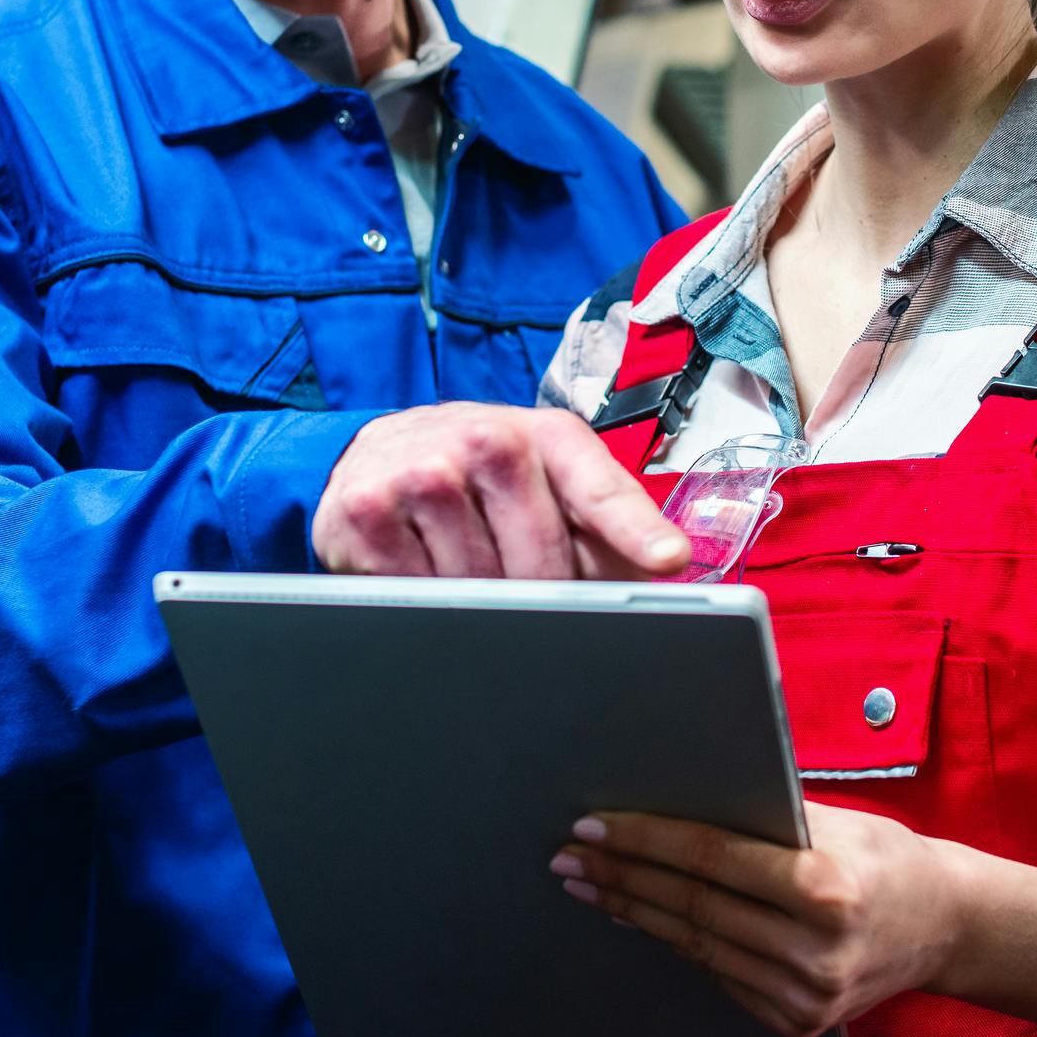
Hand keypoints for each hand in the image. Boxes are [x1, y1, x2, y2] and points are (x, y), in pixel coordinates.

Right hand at [312, 404, 689, 579]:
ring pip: (479, 585)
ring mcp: (423, 473)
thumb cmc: (484, 474)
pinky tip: (429, 567)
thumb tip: (664, 575)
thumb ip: (610, 529)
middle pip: (540, 560)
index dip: (636, 530)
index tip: (668, 560)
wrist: (385, 450)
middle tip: (535, 595)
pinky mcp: (369, 510)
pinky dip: (430, 600)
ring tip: (475, 568)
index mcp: (548, 436)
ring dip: (483, 601)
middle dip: (545, 596)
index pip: (600, 489)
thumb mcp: (552, 482)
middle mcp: (485, 440)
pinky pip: (420, 593)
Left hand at [552, 803, 963, 1036]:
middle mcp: (815, 951)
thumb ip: (764, 816)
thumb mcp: (835, 821)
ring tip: (590, 887)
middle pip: (694, 906)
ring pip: (697, 945)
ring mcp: (805, 996)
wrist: (946, 928)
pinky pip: (719, 974)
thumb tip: (675, 795)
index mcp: (826, 889)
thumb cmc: (886, 857)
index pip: (711, 859)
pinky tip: (642, 918)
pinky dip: (677, 944)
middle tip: (569, 858)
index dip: (645, 841)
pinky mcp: (796, 1022)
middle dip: (622, 878)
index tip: (593, 826)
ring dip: (636, 913)